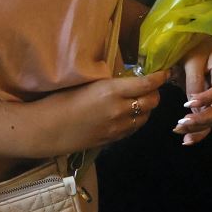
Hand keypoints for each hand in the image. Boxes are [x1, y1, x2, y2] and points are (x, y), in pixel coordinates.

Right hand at [37, 68, 169, 152]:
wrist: (47, 129)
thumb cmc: (60, 100)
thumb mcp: (86, 84)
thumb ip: (109, 83)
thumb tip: (125, 78)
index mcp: (111, 91)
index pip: (146, 84)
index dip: (159, 77)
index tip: (164, 72)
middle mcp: (120, 110)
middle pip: (151, 102)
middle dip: (154, 93)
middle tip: (150, 86)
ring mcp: (117, 128)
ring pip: (145, 117)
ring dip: (146, 108)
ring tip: (138, 100)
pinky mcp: (112, 139)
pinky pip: (133, 129)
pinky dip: (135, 120)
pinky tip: (127, 115)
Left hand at [172, 41, 211, 144]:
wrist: (189, 44)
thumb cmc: (192, 45)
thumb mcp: (192, 57)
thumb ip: (194, 78)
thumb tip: (193, 103)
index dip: (208, 99)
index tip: (189, 103)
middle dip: (203, 119)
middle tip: (183, 123)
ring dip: (198, 128)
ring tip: (180, 131)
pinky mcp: (208, 104)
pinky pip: (207, 121)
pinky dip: (197, 131)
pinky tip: (186, 140)